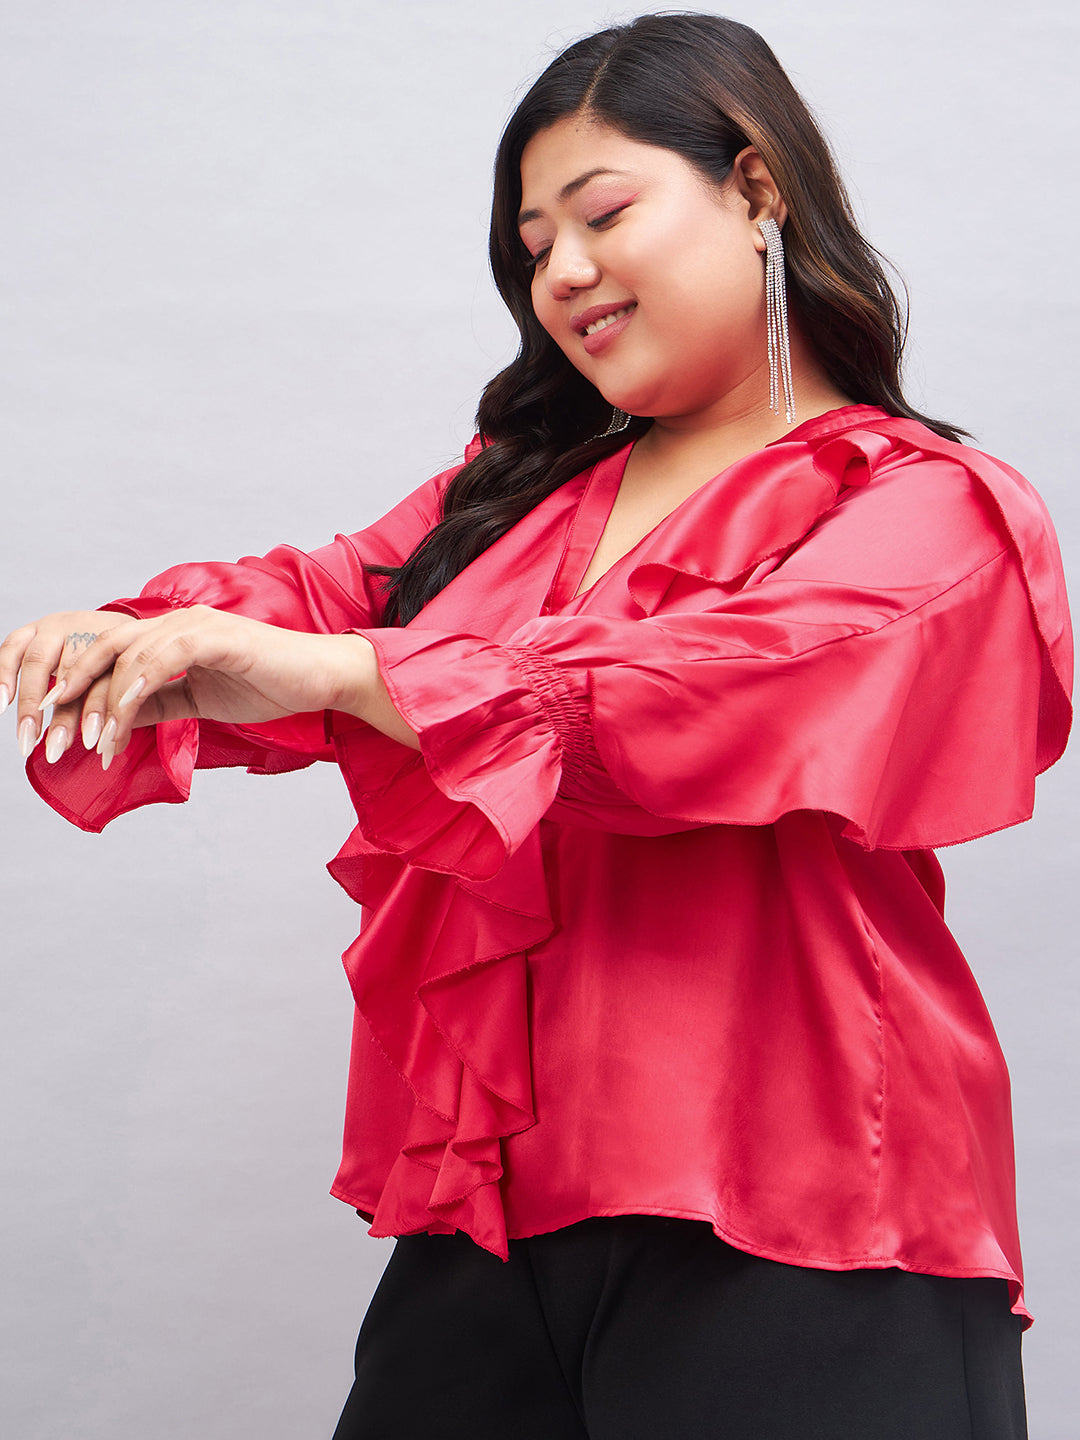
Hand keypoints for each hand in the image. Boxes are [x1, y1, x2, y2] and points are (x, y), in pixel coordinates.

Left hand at [1, 605, 416, 767]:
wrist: (322, 680)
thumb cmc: (271, 685)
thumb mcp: (199, 701)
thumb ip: (156, 704)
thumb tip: (112, 721)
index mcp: (170, 635)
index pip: (107, 657)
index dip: (75, 692)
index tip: (54, 732)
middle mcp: (176, 621)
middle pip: (102, 651)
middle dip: (70, 697)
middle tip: (50, 739)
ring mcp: (194, 625)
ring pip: (124, 658)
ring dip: (99, 703)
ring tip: (88, 743)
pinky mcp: (213, 636)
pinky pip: (158, 660)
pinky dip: (132, 692)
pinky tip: (119, 723)